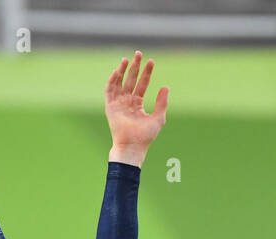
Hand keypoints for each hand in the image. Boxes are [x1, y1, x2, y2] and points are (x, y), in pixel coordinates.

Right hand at [105, 51, 168, 166]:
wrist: (133, 146)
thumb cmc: (145, 136)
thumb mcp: (158, 118)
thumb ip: (162, 103)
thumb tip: (165, 87)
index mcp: (138, 104)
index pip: (142, 84)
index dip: (147, 73)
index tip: (152, 62)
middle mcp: (127, 101)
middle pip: (131, 80)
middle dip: (135, 67)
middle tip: (139, 54)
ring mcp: (118, 103)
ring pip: (120, 82)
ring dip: (122, 70)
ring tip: (127, 59)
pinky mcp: (110, 106)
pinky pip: (110, 90)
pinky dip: (113, 80)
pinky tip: (118, 70)